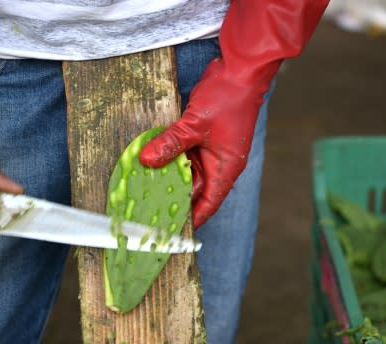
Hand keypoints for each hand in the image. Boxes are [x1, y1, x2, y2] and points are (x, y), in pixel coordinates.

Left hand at [139, 61, 264, 228]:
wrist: (240, 70)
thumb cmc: (228, 98)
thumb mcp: (194, 124)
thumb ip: (170, 143)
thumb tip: (147, 161)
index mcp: (225, 169)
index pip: (208, 203)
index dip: (191, 219)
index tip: (171, 230)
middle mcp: (219, 164)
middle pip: (194, 190)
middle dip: (173, 197)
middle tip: (148, 207)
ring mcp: (211, 151)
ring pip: (186, 172)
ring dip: (168, 176)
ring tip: (145, 187)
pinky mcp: (202, 138)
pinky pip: (184, 154)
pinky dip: (169, 157)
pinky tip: (151, 160)